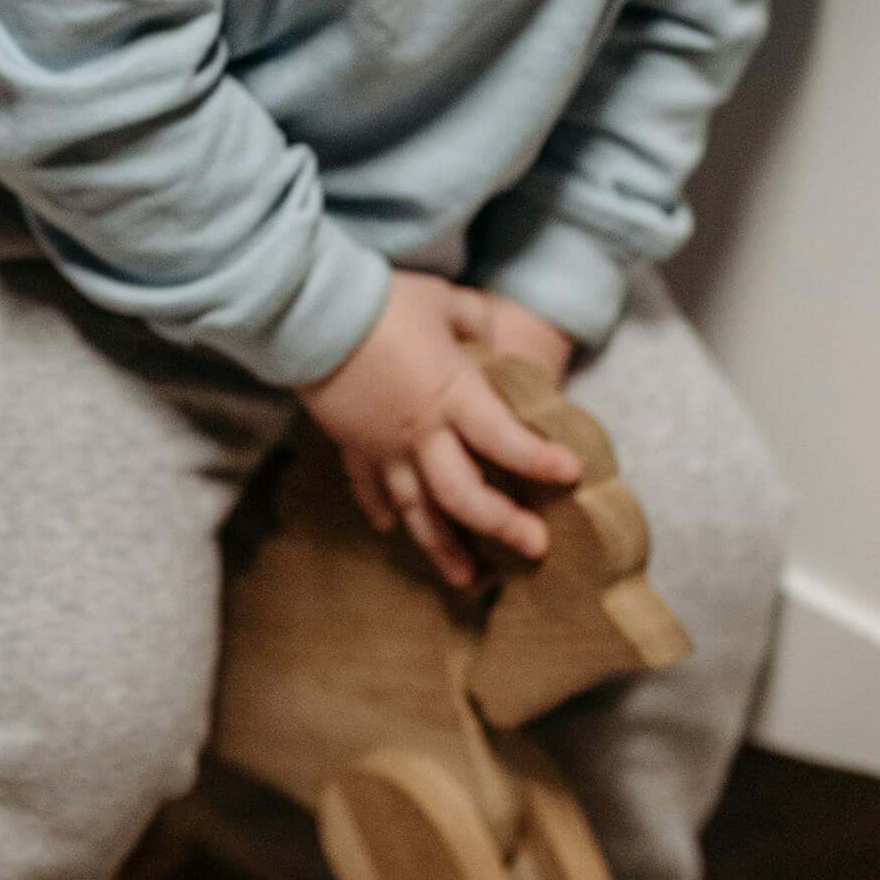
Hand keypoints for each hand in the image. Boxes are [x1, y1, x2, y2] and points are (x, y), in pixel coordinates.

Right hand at [296, 269, 580, 591]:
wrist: (309, 309)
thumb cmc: (381, 299)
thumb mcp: (444, 299)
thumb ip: (477, 320)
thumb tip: (499, 334)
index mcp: (451, 394)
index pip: (503, 438)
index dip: (538, 460)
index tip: (570, 474)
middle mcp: (420, 431)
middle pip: (463, 495)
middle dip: (501, 525)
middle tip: (534, 547)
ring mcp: (382, 444)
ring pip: (416, 509)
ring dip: (442, 547)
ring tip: (468, 580)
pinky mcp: (351, 443)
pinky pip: (367, 485)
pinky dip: (379, 509)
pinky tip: (392, 530)